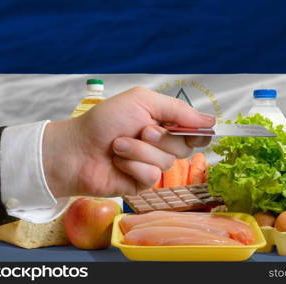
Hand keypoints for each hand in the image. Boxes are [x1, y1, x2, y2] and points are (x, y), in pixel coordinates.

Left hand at [42, 86, 214, 196]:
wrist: (76, 149)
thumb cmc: (104, 121)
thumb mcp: (142, 101)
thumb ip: (178, 109)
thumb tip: (210, 120)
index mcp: (163, 122)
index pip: (194, 130)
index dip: (197, 131)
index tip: (194, 130)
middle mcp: (160, 144)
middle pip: (185, 147)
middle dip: (161, 138)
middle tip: (140, 130)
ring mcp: (151, 164)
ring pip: (167, 162)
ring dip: (140, 151)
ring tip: (118, 146)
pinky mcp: (141, 183)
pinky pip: (151, 176)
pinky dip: (133, 166)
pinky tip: (118, 163)